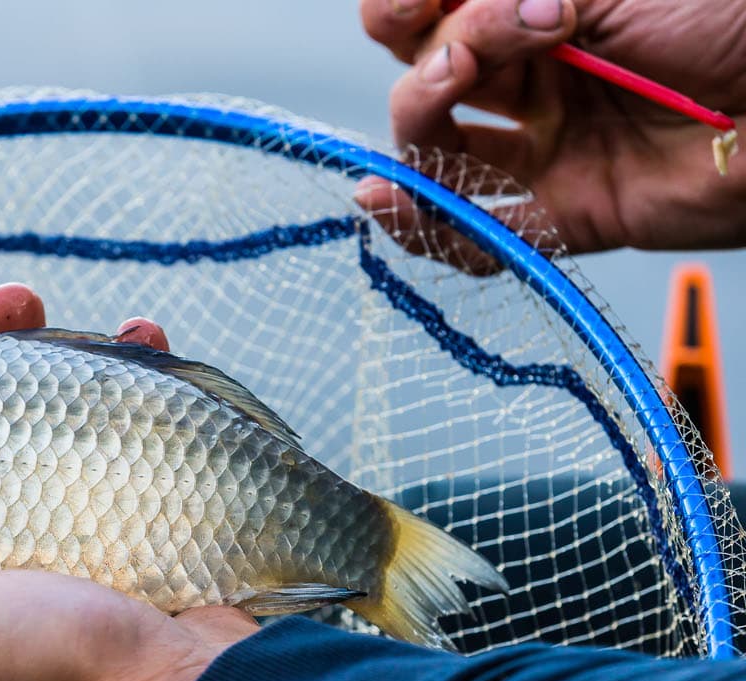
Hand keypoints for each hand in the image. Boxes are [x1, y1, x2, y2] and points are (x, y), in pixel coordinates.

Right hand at [359, 0, 745, 253]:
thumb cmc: (727, 17)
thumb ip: (514, 2)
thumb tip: (453, 44)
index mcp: (539, 12)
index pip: (431, 12)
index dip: (399, 8)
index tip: (414, 5)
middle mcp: (533, 80)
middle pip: (423, 79)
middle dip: (423, 65)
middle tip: (465, 56)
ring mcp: (547, 147)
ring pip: (439, 156)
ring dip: (413, 136)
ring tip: (438, 106)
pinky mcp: (569, 214)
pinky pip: (484, 236)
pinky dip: (430, 228)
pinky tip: (390, 205)